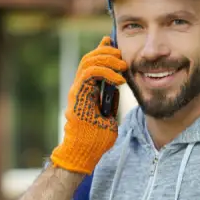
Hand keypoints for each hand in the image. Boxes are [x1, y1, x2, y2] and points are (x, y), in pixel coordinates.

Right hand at [50, 36, 126, 174]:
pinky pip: (89, 74)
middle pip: (89, 58)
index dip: (103, 52)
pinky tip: (119, 79)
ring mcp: (77, 91)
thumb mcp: (110, 117)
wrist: (84, 153)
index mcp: (86, 92)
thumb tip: (116, 89)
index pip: (92, 64)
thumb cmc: (96, 140)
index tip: (116, 46)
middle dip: (106, 51)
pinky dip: (105, 72)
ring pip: (88, 62)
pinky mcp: (78, 96)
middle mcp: (79, 88)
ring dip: (107, 59)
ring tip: (122, 65)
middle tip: (121, 54)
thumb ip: (110, 102)